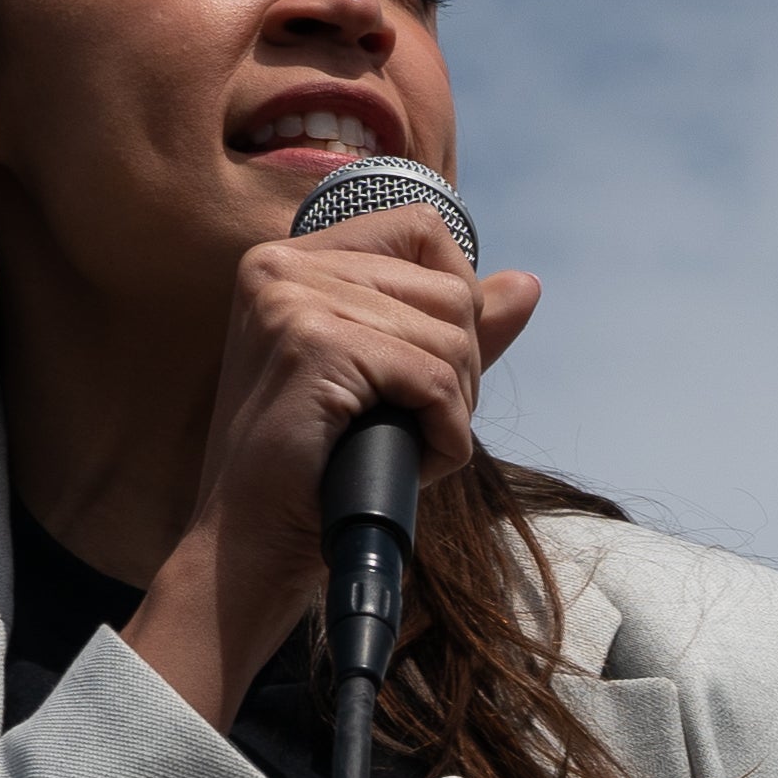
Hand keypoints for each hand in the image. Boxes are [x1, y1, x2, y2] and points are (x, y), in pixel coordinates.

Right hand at [127, 197, 543, 717]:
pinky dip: (445, 435)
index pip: (420, 230)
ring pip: (452, 336)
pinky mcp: (315, 346)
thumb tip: (527, 284)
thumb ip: (453, 330)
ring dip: (452, 409)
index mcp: (288, 261)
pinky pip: (435, 380)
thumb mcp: (389, 385)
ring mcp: (294, 301)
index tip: (429, 367)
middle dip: (459, 369)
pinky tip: (412, 463)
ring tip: (402, 447)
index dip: (456, 299)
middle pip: (449, 288)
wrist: (250, 548)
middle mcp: (282, 266)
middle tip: (414, 425)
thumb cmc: (315, 473)